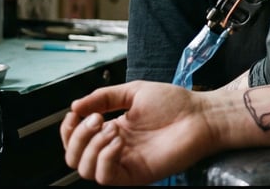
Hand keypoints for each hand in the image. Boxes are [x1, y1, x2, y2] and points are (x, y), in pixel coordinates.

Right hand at [60, 81, 212, 185]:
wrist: (201, 115)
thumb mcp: (133, 92)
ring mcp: (125, 164)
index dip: (68, 129)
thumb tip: (75, 106)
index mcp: (113, 131)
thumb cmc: (175, 103)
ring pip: (86, 170)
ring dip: (91, 146)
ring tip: (111, 126)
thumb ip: (104, 97)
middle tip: (97, 118)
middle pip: (74, 158)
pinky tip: (118, 139)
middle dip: (77, 136)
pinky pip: (106, 177)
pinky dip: (105, 157)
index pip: (76, 141)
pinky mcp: (136, 175)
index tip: (75, 113)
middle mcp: (115, 150)